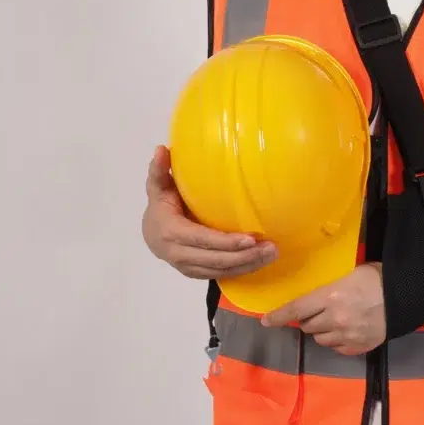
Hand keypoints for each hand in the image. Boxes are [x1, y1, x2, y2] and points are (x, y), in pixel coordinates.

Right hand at [141, 145, 276, 278]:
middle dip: (245, 256)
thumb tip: (161, 150)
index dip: (226, 242)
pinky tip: (261, 261)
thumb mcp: (158, 187)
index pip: (203, 240)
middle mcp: (179, 254)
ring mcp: (188, 267)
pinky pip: (222, 275)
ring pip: (222, 270)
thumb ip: (159, 171)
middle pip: (216, 260)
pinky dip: (243, 270)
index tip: (250, 239)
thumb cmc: (160, 206)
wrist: (150, 234)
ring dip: (249, 264)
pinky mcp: (198, 273)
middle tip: (271, 247)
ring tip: (272, 253)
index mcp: (172, 233)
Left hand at [261, 263, 385, 355]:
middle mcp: (334, 319)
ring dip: (321, 331)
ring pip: (320, 339)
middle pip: (307, 325)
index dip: (278, 316)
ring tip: (333, 321)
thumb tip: (317, 296)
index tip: (266, 321)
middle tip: (317, 311)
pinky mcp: (358, 347)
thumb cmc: (379, 278)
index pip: (296, 309)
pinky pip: (337, 348)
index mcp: (330, 296)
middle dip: (307, 319)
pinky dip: (337, 340)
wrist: (407, 296)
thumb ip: (331, 287)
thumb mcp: (351, 273)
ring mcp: (346, 336)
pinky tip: (346, 331)